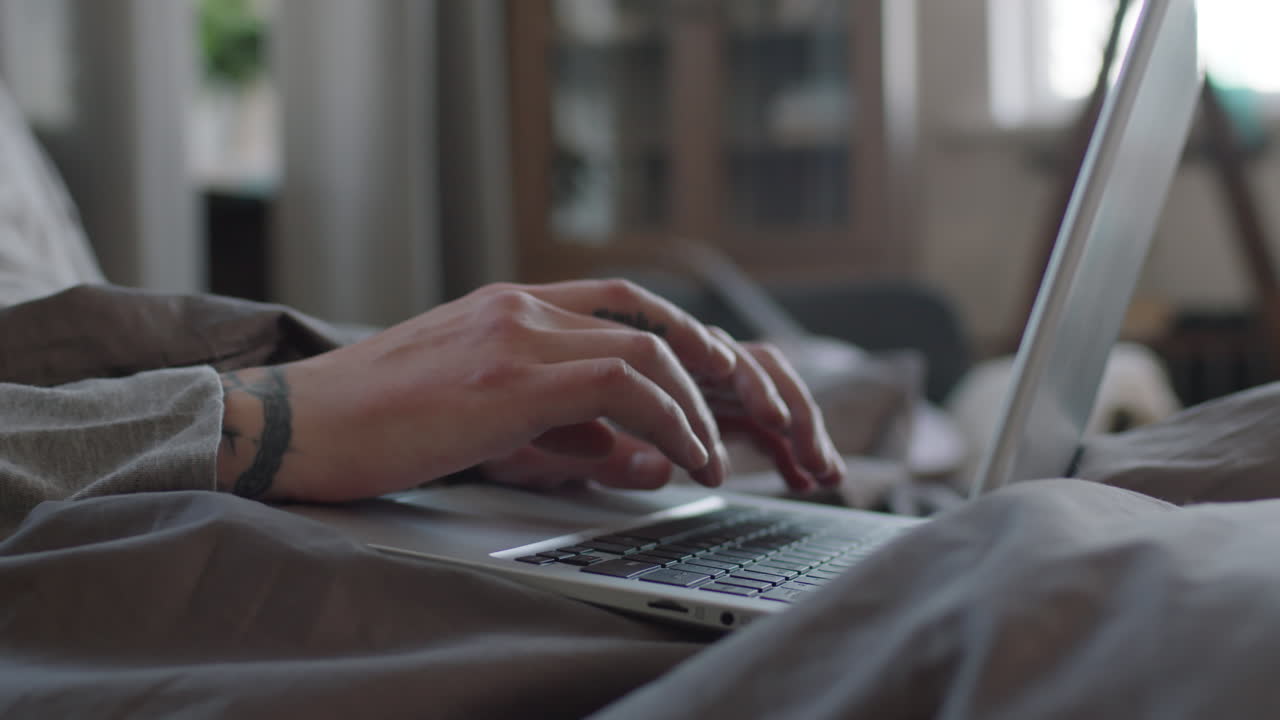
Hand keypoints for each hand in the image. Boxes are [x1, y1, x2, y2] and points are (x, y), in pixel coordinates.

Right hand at [216, 279, 843, 501]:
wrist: (291, 426)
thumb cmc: (374, 426)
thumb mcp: (475, 412)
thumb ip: (551, 420)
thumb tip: (616, 446)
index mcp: (510, 308)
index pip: (621, 303)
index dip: (681, 339)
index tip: (716, 383)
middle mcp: (520, 306)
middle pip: (648, 316)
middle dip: (710, 366)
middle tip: (743, 413)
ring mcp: (515, 334)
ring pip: (647, 348)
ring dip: (698, 404)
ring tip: (718, 456)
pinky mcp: (509, 376)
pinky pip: (622, 383)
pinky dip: (670, 420)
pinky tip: (687, 459)